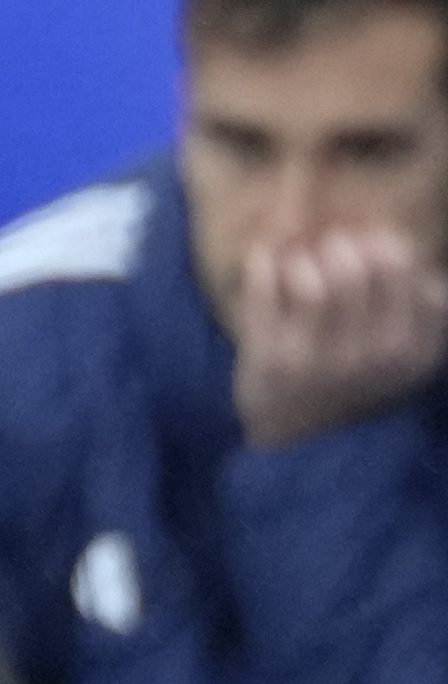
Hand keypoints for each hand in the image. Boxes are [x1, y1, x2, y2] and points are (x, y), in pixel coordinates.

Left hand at [234, 224, 447, 448]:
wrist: (298, 441)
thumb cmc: (353, 384)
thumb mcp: (402, 356)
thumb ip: (420, 310)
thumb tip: (414, 255)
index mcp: (413, 351)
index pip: (417, 276)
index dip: (389, 245)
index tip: (369, 242)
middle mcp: (372, 356)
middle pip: (364, 267)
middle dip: (344, 244)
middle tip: (331, 247)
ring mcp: (319, 359)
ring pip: (312, 280)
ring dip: (302, 257)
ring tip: (300, 261)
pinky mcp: (268, 359)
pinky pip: (263, 290)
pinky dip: (262, 263)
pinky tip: (265, 260)